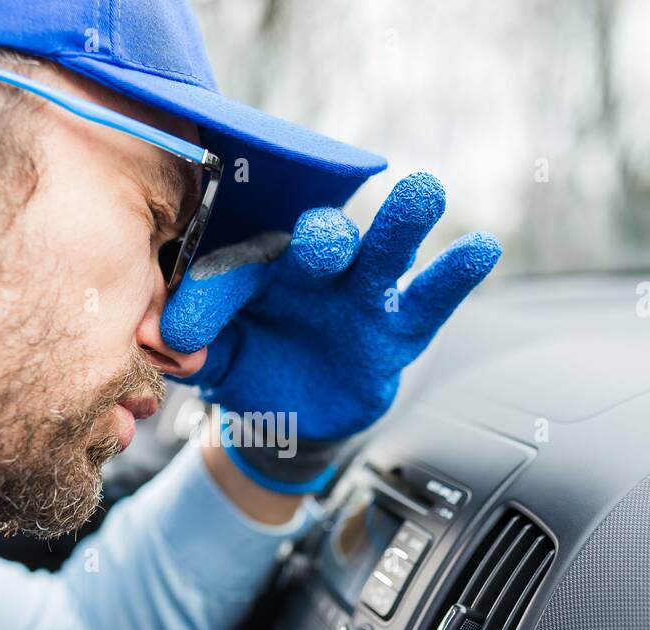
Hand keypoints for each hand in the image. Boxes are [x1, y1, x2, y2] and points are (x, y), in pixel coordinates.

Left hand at [161, 172, 499, 491]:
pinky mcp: (397, 330)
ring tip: (425, 192)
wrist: (289, 416)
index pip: (236, 268)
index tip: (181, 335)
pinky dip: (454, 276)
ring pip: (383, 253)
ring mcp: (361, 295)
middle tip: (322, 240)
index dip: (209, 298)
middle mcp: (315, 270)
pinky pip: (429, 302)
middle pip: (323, 237)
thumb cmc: (250, 364)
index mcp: (260, 265)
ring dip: (402, 225)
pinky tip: (482, 247)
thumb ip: (194, 346)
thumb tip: (167, 344)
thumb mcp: (215, 358)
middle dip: (323, 236)